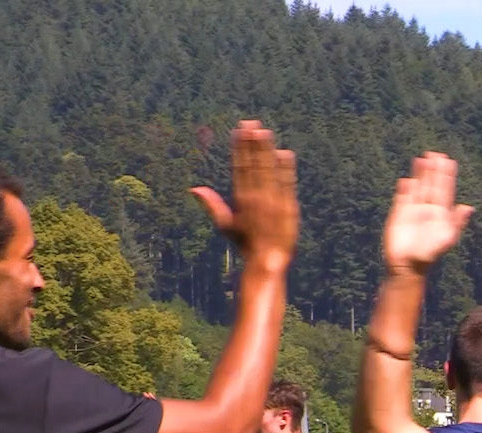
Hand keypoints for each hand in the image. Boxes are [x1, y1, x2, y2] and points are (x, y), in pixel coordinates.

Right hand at [190, 120, 297, 272]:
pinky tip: (285, 153)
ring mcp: (273, 202)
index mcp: (241, 200)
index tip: (238, 130)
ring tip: (265, 131)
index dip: (239, 148)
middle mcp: (256, 198)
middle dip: (252, 143)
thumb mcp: (226, 225)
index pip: (240, 168)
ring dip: (266, 150)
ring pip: (269, 171)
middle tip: (251, 122)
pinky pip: (287, 184)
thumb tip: (193, 189)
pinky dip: (286, 169)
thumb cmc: (246, 244)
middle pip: (253, 165)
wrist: (267, 261)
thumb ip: (212, 205)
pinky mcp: (289, 208)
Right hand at [383, 152, 474, 274]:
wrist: (409, 266)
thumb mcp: (447, 238)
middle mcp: (427, 209)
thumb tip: (468, 207)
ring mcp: (412, 210)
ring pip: (417, 187)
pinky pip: (402, 198)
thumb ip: (457, 222)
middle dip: (434, 170)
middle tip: (436, 153)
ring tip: (422, 158)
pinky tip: (407, 180)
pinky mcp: (398, 214)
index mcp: (441, 213)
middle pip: (431, 185)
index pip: (444, 190)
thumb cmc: (430, 254)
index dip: (446, 175)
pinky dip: (405, 190)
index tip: (449, 161)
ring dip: (420, 174)